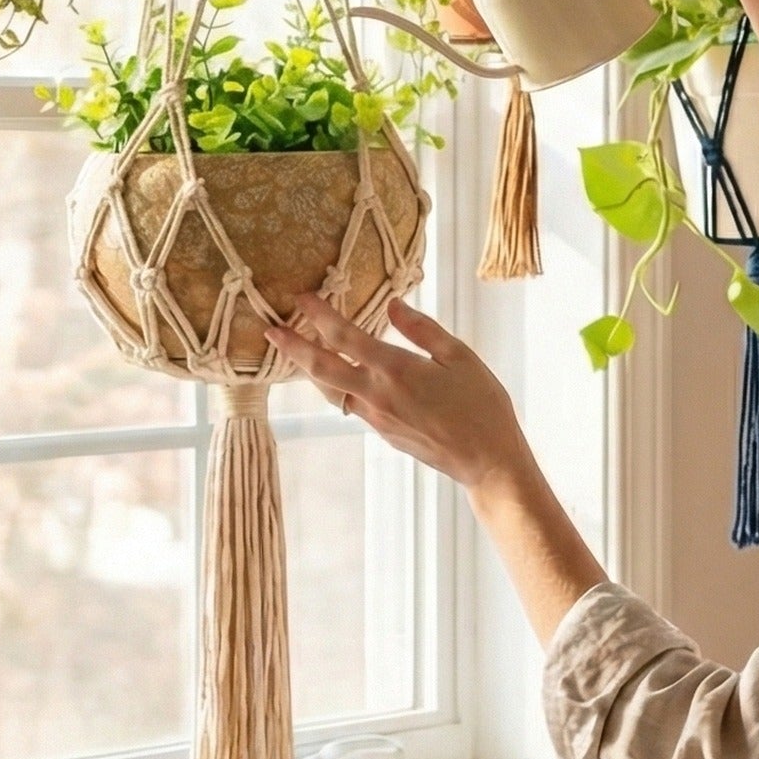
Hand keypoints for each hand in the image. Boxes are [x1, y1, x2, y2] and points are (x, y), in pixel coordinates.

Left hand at [266, 295, 531, 498]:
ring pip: (331, 390)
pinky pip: (350, 404)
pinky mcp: (383, 433)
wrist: (486, 461)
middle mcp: (377, 395)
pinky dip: (335, 386)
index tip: (302, 297)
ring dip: (310, 369)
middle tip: (271, 330)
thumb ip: (421, 329)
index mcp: (395, 369)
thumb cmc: (481, 405)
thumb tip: (391, 304)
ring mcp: (377, 418)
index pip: (345, 336)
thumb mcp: (459, 356)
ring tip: (295, 352)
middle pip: (322, 368)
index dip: (319, 315)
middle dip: (293, 348)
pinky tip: (337, 376)